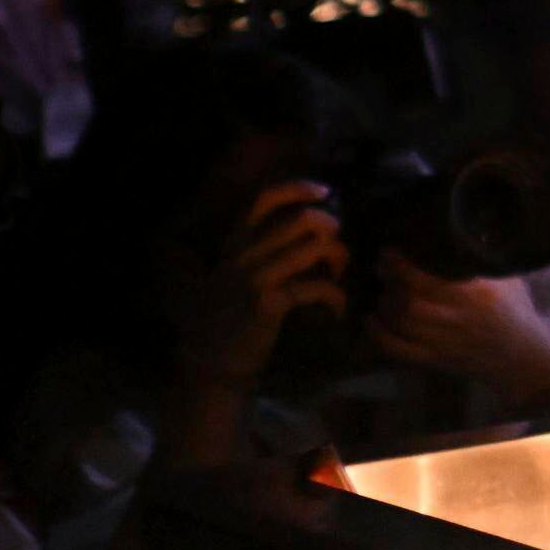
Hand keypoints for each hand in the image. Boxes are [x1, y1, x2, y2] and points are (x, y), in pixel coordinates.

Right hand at [166, 179, 344, 386]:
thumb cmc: (227, 317)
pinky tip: (338, 308)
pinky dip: (337, 296)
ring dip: (339, 258)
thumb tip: (303, 229)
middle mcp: (244, 253)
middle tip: (336, 248)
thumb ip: (258, 250)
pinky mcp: (269, 302)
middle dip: (331, 227)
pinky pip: (318, 287)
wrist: (210, 361)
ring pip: (315, 247)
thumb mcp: (233, 275)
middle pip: (301, 219)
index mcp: (234, 243)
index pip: (262, 198)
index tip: (324, 192)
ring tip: (337, 276)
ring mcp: (256, 276)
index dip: (297, 188)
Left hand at [369, 254, 549, 403]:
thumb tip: (456, 232)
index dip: (401, 266)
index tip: (389, 251)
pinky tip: (372, 321)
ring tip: (383, 291)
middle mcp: (459, 319)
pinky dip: (381, 336)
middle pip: (409, 304)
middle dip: (389, 284)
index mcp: (477, 295)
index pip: (430, 280)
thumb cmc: (516, 312)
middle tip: (380, 268)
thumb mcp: (507, 280)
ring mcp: (446, 343)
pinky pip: (401, 351)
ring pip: (402, 325)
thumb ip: (482, 262)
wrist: (524, 359)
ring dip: (385, 306)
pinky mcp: (438, 361)